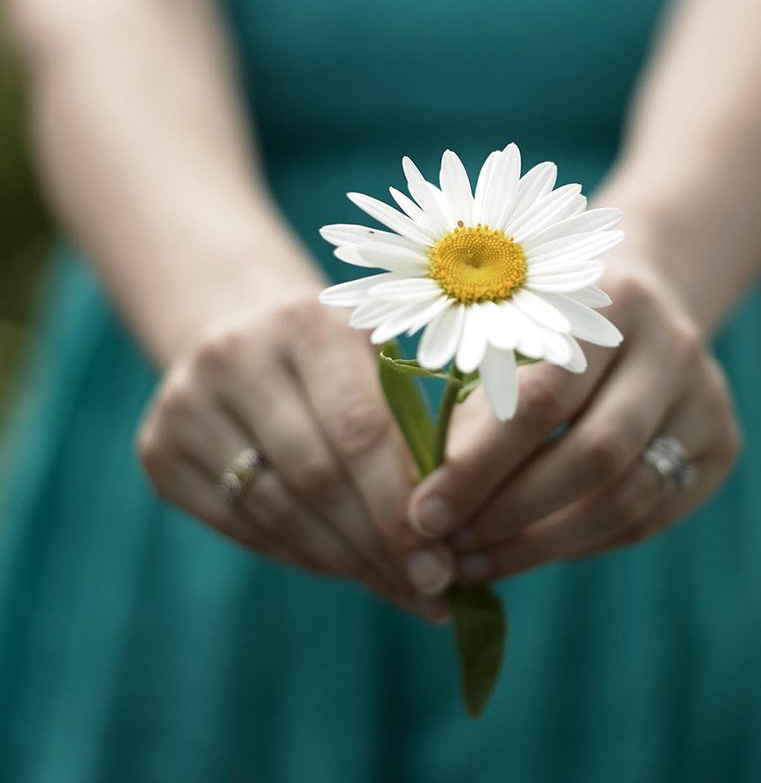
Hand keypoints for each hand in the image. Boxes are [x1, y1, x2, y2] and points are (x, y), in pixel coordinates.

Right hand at [136, 288, 454, 619]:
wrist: (238, 329)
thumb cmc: (335, 356)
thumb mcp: (377, 361)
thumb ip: (411, 429)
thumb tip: (451, 538)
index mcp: (307, 323)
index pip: (361, 430)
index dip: (400, 507)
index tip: (442, 565)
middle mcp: (235, 355)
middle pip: (316, 477)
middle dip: (378, 545)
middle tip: (427, 589)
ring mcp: (185, 402)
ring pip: (276, 510)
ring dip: (343, 561)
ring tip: (395, 587)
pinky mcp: (157, 448)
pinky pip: (239, 524)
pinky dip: (298, 553)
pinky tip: (342, 566)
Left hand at [406, 265, 741, 582]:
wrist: (642, 307)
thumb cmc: (548, 323)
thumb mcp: (509, 336)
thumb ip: (473, 407)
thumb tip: (428, 508)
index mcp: (611, 302)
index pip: (543, 398)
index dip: (478, 466)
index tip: (424, 514)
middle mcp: (672, 346)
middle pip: (595, 456)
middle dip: (510, 514)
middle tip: (450, 551)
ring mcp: (708, 399)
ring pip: (627, 500)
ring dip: (542, 544)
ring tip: (479, 563)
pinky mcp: (722, 446)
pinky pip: (648, 518)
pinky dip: (580, 544)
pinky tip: (530, 549)